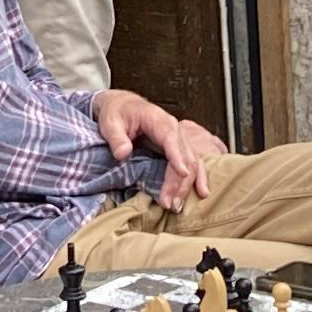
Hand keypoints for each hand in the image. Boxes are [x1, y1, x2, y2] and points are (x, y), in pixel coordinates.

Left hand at [91, 91, 221, 206]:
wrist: (123, 106)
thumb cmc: (117, 113)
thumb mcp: (110, 122)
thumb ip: (116, 137)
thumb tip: (123, 153)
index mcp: (158, 120)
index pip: (171, 139)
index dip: (178, 156)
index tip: (182, 173)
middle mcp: (174, 129)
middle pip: (185, 155)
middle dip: (180, 182)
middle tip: (169, 204)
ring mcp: (179, 139)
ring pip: (193, 162)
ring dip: (188, 185)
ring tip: (178, 205)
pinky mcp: (179, 148)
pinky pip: (194, 163)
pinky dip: (198, 178)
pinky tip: (201, 192)